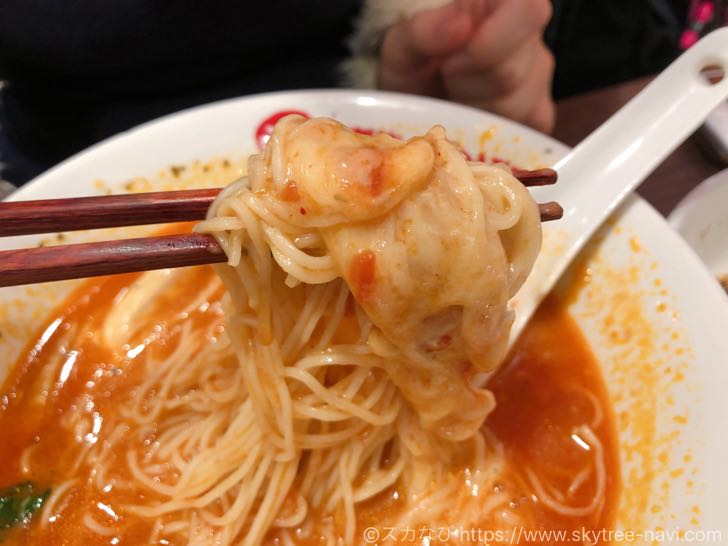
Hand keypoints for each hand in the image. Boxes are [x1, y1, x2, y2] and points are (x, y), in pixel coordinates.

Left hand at [378, 0, 554, 132]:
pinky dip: (486, 130)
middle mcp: (531, 40)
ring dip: (473, 109)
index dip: (490, 43)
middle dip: (466, 83)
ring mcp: (538, 80)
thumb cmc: (413, 64)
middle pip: (511, 73)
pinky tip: (470, 114)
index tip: (450, 61)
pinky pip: (520, 131)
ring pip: (514, 107)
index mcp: (506, 5)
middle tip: (444, 77)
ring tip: (455, 94)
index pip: (528, 11)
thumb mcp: (401, 45)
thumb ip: (424, 31)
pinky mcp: (538, 115)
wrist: (412, 100)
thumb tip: (461, 24)